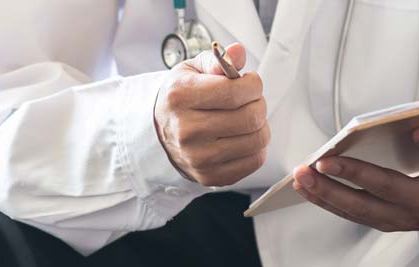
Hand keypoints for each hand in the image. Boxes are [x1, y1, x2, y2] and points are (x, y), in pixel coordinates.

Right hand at [155, 43, 269, 186]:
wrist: (158, 132)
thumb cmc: (180, 98)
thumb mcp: (191, 70)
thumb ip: (217, 60)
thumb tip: (238, 52)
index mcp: (181, 97)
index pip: (236, 91)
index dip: (253, 84)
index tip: (249, 82)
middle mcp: (187, 130)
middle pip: (250, 117)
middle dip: (259, 104)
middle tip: (250, 100)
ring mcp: (198, 157)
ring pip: (257, 140)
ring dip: (260, 125)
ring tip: (247, 118)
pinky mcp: (210, 176)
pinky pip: (254, 161)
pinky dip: (256, 147)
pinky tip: (242, 137)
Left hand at [292, 105, 418, 238]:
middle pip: (390, 192)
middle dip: (356, 178)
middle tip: (326, 162)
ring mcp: (403, 218)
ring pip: (362, 210)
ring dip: (328, 194)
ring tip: (301, 176)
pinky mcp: (384, 221)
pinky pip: (352, 214)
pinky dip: (326, 201)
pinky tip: (304, 186)